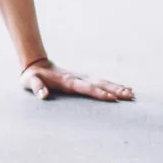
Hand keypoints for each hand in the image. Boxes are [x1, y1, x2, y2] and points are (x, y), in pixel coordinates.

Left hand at [19, 59, 134, 101]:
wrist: (37, 64)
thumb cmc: (33, 77)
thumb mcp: (30, 82)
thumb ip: (37, 88)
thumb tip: (43, 95)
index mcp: (68, 81)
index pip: (86, 88)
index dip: (98, 93)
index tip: (111, 98)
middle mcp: (79, 78)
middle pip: (100, 84)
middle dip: (115, 90)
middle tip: (129, 96)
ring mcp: (83, 77)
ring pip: (104, 82)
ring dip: (118, 88)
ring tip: (132, 94)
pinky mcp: (85, 78)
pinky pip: (102, 82)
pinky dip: (114, 85)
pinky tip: (125, 89)